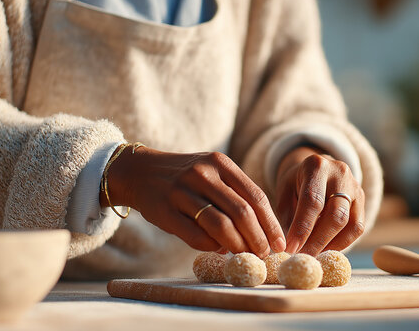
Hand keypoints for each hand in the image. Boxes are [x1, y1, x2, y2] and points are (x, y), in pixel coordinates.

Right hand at [100, 145, 285, 257]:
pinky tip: (218, 249)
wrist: (139, 172)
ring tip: (245, 256)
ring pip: (221, 225)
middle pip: (242, 212)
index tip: (279, 243)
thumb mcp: (211, 171)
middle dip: (258, 238)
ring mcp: (182, 192)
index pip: (255, 196)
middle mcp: (202, 174)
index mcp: (220, 163)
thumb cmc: (185, 177)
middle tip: (265, 254)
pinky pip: (196, 236)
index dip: (271, 223)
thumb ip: (235, 193)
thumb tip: (263, 231)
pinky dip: (212, 247)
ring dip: (237, 246)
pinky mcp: (165, 211)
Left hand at [275, 146, 364, 254]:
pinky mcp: (363, 201)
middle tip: (303, 257)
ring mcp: (355, 187)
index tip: (291, 248)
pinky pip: (357, 228)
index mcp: (316, 166)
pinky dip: (342, 243)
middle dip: (318, 241)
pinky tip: (326, 249)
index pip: (312, 201)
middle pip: (335, 215)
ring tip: (313, 256)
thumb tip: (288, 246)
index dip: (302, 228)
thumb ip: (287, 217)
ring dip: (331, 245)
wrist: (318, 169)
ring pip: (350, 224)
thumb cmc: (297, 183)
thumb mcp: (285, 191)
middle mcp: (340, 174)